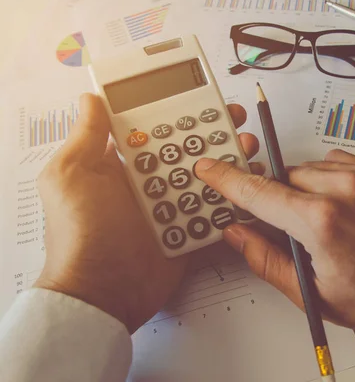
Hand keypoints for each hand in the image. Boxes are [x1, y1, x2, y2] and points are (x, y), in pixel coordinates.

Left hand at [34, 94, 261, 332]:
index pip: (155, 130)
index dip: (178, 113)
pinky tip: (247, 187)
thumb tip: (90, 99)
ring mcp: (169, 208)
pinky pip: (213, 212)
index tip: (202, 99)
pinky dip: (230, 200)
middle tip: (236, 123)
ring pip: (206, 179)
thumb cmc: (80, 233)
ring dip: (228, 163)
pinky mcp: (187, 232)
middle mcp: (148, 184)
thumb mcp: (70, 176)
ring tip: (248, 151)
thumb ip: (86, 136)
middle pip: (187, 151)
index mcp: (122, 166)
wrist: (102, 291)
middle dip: (214, 134)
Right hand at [194, 150, 354, 356]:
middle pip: (282, 179)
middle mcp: (341, 189)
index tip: (208, 167)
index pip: (257, 193)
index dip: (226, 180)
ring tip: (327, 225)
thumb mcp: (317, 295)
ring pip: (308, 170)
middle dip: (277, 201)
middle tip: (294, 232)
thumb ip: (268, 261)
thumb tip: (239, 236)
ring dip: (304, 191)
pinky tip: (342, 207)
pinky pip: (336, 163)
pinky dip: (328, 180)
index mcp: (320, 222)